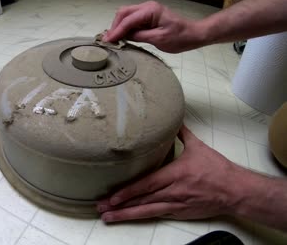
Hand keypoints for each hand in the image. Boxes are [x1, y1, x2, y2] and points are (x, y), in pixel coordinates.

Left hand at [97, 125, 246, 221]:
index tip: (113, 196)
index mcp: (176, 174)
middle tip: (101, 208)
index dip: (129, 192)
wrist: (236, 191)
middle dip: (120, 206)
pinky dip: (142, 216)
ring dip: (126, 215)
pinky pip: (158, 214)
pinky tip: (129, 217)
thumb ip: (182, 133)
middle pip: (142, 200)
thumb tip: (173, 119)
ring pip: (147, 212)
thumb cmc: (217, 169)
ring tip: (109, 217)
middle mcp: (173, 192)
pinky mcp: (180, 213)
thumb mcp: (198, 147)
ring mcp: (176, 205)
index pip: (147, 184)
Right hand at [103, 1, 204, 52]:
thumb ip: (139, 37)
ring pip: (125, 15)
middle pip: (123, 13)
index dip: (116, 31)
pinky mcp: (147, 17)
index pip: (128, 20)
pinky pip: (132, 20)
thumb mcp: (159, 39)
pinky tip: (121, 37)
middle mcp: (147, 7)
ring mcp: (147, 11)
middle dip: (114, 26)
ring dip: (118, 26)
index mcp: (150, 10)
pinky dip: (124, 27)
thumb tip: (124, 37)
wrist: (193, 34)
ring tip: (113, 40)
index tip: (107, 41)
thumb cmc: (179, 38)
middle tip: (108, 41)